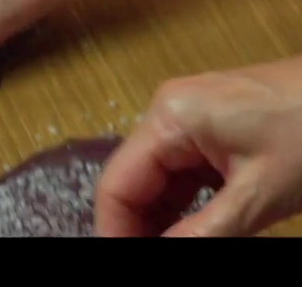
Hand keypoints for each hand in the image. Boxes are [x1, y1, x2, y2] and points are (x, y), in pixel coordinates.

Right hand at [95, 57, 301, 236]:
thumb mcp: (256, 195)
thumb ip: (200, 233)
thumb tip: (156, 254)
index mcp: (168, 118)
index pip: (118, 184)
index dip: (115, 231)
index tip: (122, 258)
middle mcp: (167, 112)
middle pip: (134, 182)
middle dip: (140, 227)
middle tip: (156, 255)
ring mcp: (188, 117)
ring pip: (157, 181)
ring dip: (163, 221)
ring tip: (176, 244)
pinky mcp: (209, 125)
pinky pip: (183, 172)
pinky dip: (185, 206)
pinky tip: (194, 231)